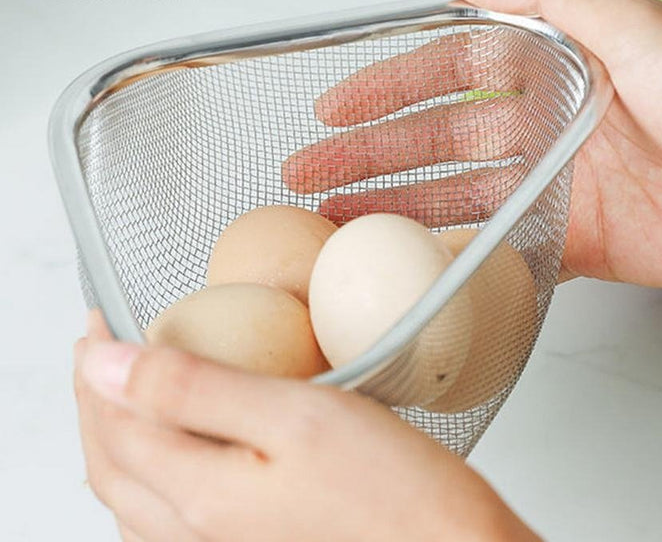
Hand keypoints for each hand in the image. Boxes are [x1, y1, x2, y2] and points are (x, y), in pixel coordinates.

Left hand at [75, 311, 540, 541]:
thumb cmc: (388, 489)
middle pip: (110, 460)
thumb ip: (194, 390)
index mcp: (198, 495)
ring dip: (115, 432)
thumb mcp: (292, 417)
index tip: (96, 320)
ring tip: (123, 388)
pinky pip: (165, 512)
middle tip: (100, 347)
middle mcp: (196, 531)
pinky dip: (149, 468)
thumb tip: (107, 362)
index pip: (113, 422)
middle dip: (93, 399)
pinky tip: (174, 450)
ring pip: (132, 490)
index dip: (93, 365)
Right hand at [284, 0, 661, 290]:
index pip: (448, 72)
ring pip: (452, 197)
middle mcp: (544, 125)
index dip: (386, 89)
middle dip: (366, 156)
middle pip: (435, 140)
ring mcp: (552, 186)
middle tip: (305, 176)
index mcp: (555, 68)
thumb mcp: (637, 24)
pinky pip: (495, 248)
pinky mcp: (570, 242)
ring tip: (330, 221)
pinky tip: (403, 260)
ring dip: (390, 207)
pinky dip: (448, 255)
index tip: (332, 108)